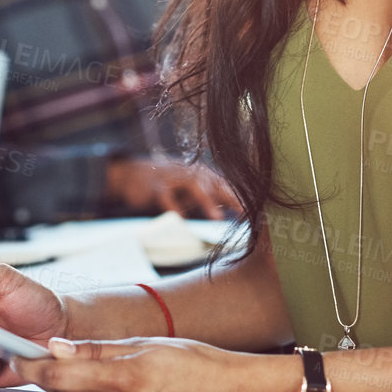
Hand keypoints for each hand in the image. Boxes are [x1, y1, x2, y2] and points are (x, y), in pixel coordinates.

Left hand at [11, 337, 280, 391]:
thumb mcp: (144, 343)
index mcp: (125, 380)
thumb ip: (95, 349)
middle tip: (56, 357)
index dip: (34, 367)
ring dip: (81, 391)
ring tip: (104, 373)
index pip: (60, 377)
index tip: (21, 358)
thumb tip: (59, 347)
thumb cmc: (198, 364)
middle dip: (58, 375)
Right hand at [105, 156, 240, 219]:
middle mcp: (191, 172)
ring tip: (218, 218)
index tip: (257, 214)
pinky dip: (174, 207)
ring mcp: (173, 177)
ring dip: (207, 201)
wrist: (133, 175)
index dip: (242, 198)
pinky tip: (181, 219)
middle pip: (215, 183)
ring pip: (193, 186)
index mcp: (203, 174)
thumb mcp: (192, 190)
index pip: (227, 185)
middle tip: (246, 214)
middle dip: (231, 197)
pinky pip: (167, 197)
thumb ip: (214, 198)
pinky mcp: (156, 186)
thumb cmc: (169, 186)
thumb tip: (241, 210)